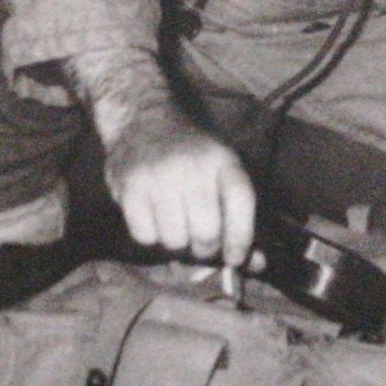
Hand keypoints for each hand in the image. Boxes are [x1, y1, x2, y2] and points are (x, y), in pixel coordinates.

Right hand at [103, 101, 255, 267]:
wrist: (144, 119)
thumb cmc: (192, 155)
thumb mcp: (223, 172)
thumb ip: (240, 218)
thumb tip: (256, 266)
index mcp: (223, 160)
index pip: (241, 205)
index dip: (241, 240)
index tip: (234, 258)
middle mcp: (192, 167)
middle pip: (207, 233)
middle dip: (206, 249)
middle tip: (200, 245)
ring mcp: (158, 177)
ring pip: (174, 241)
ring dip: (177, 245)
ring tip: (176, 230)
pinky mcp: (130, 187)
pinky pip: (145, 237)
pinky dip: (151, 238)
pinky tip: (154, 221)